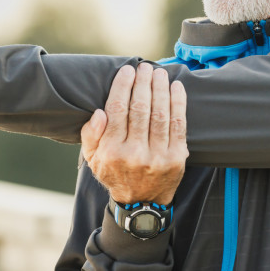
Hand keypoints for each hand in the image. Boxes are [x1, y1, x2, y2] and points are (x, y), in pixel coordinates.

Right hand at [81, 63, 188, 204]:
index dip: (123, 86)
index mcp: (112, 151)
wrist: (140, 203)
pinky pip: (179, 124)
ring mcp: (158, 156)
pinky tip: (176, 87)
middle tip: (145, 67)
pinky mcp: (177, 157)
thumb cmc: (114, 173)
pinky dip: (178, 103)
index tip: (127, 70)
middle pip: (140, 108)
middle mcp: (135, 153)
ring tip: (159, 73)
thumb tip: (99, 112)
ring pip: (160, 113)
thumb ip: (90, 135)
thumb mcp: (92, 159)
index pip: (117, 109)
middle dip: (143, 83)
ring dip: (161, 88)